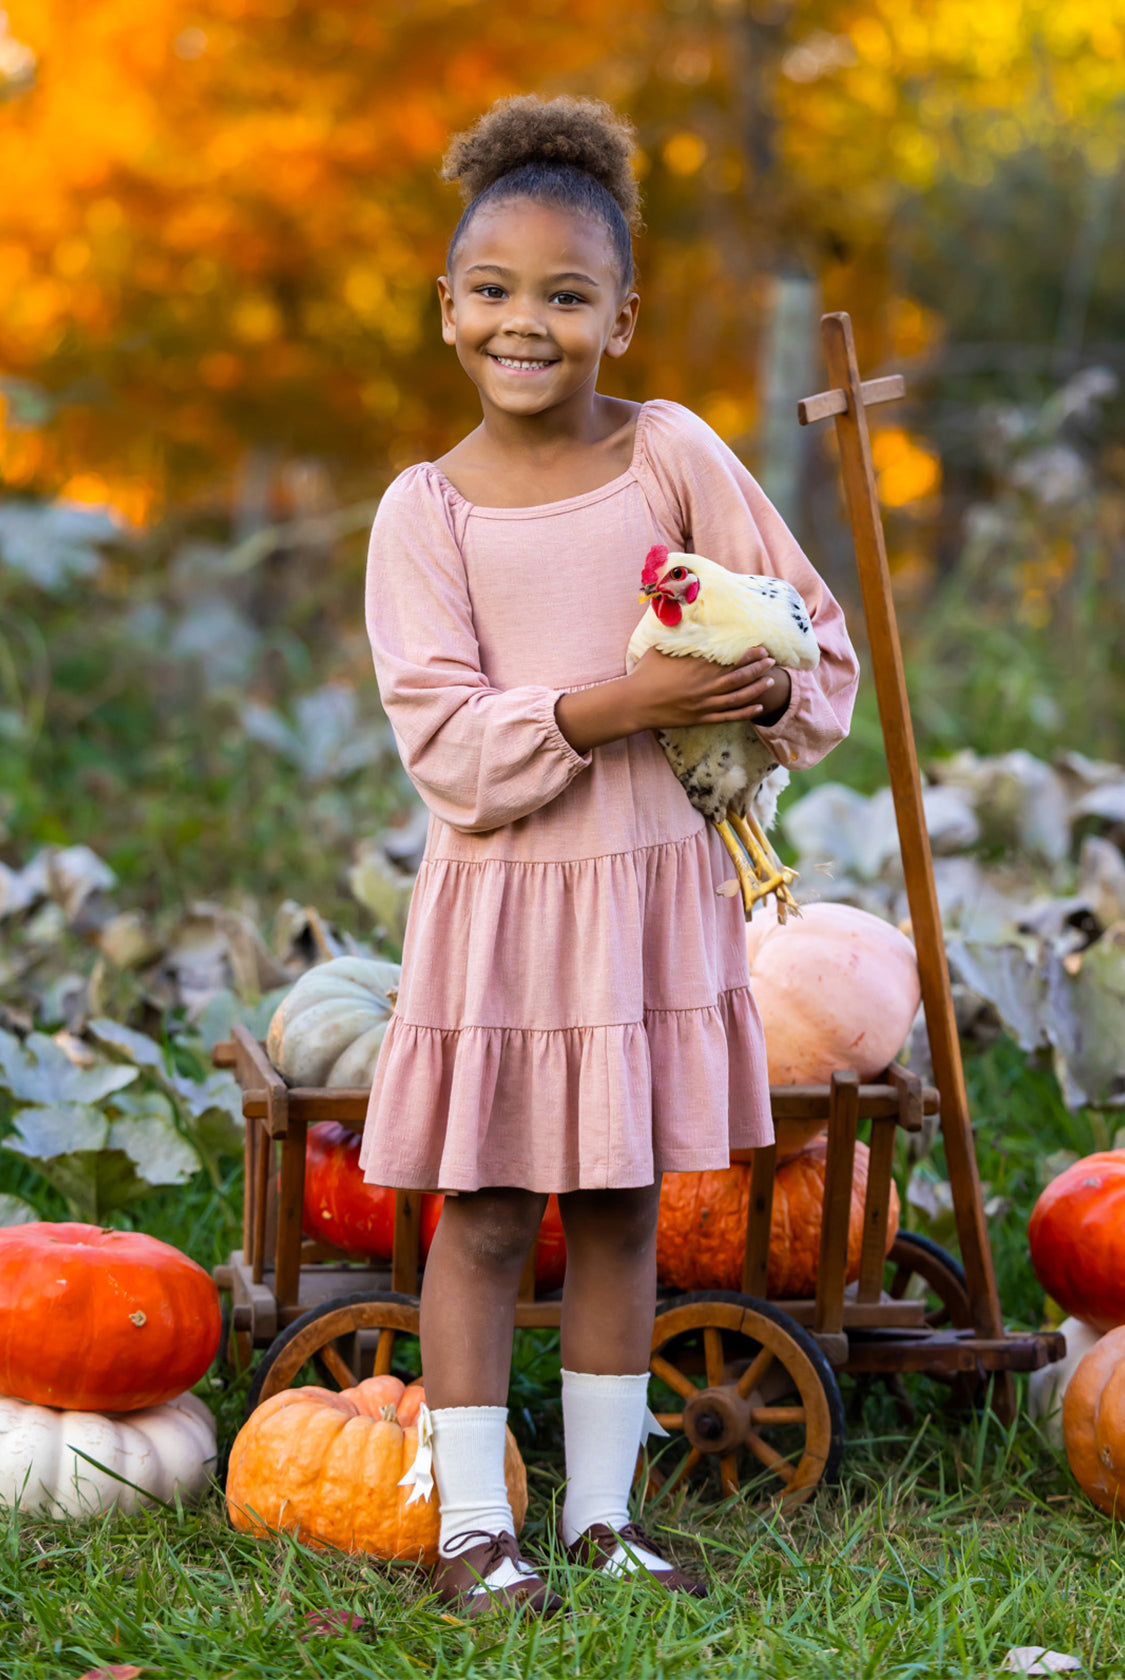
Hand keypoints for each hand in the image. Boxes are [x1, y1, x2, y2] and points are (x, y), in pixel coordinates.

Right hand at [625, 647, 790, 730]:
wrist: (633, 703)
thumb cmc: (644, 673)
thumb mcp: (660, 648)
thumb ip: (676, 637)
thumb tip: (680, 615)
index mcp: (696, 667)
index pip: (729, 659)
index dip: (748, 654)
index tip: (761, 647)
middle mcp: (704, 686)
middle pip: (739, 677)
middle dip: (758, 669)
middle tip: (771, 661)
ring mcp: (703, 704)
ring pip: (738, 697)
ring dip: (756, 689)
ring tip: (769, 681)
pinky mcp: (700, 719)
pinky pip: (728, 716)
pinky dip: (745, 713)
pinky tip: (757, 707)